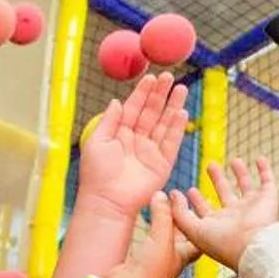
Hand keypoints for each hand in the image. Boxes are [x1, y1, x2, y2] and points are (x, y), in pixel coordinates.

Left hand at [76, 72, 190, 220]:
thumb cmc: (97, 174)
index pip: (134, 108)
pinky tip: (182, 112)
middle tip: (170, 76)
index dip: (143, 92)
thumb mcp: (97, 141)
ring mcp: (150, 152)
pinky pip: (172, 143)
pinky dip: (177, 128)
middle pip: (152, 112)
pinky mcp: (162, 164)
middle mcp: (137, 140)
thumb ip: (109, 120)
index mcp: (120, 133)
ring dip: (173, 106)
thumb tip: (117, 101)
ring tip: (181, 89)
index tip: (151, 77)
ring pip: (164, 124)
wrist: (107, 200)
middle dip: (161, 94)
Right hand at [114, 199, 195, 277]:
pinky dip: (152, 225)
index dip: (199, 216)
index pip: (199, 233)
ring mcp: (159, 259)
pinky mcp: (144, 259)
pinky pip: (151, 237)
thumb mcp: (161, 239)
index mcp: (186, 255)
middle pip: (182, 231)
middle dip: (180, 213)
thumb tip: (161, 194)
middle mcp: (175, 257)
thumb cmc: (150, 272)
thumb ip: (162, 216)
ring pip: (166, 233)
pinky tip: (148, 216)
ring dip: (165, 218)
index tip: (194, 199)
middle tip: (175, 196)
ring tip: (161, 200)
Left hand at [168, 157, 278, 271]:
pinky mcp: (268, 199)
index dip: (197, 201)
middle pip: (225, 194)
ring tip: (234, 160)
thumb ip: (179, 213)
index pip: (206, 210)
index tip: (189, 190)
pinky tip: (260, 159)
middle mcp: (236, 216)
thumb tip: (172, 194)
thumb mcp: (192, 230)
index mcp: (218, 225)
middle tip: (210, 166)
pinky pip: (268, 181)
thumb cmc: (224, 244)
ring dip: (240, 173)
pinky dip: (265, 170)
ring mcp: (253, 207)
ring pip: (246, 186)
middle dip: (217, 180)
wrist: (254, 247)